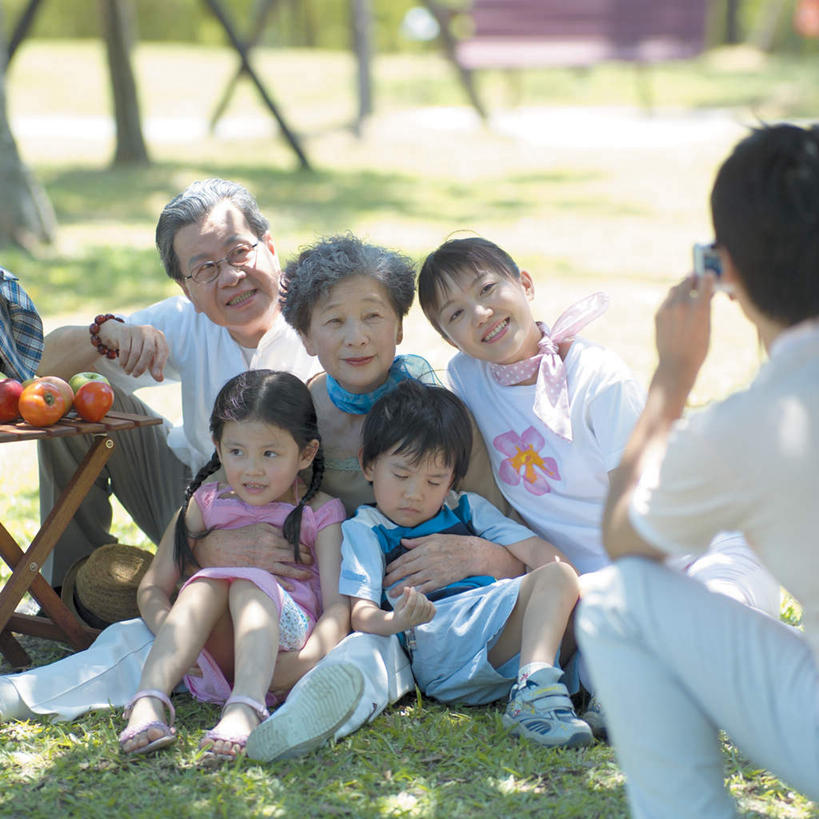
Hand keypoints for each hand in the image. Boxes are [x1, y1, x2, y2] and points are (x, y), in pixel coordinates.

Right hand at [102, 321, 168, 380]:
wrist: (115, 332)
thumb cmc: (136, 346)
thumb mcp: (148, 356)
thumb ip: (154, 367)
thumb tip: (160, 379)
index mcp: (159, 336)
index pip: (163, 350)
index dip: (160, 364)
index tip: (156, 376)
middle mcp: (149, 331)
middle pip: (149, 352)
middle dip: (142, 367)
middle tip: (135, 375)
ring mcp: (137, 330)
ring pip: (136, 352)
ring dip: (131, 366)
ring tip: (128, 371)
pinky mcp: (124, 331)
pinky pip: (125, 350)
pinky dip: (124, 360)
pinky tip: (122, 365)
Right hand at [194, 523, 313, 590]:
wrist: (222, 548)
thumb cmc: (240, 536)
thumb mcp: (259, 527)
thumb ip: (275, 530)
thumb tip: (287, 536)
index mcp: (272, 537)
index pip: (292, 543)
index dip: (302, 548)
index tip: (308, 550)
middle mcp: (271, 550)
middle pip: (294, 556)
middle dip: (305, 559)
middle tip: (312, 561)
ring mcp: (266, 563)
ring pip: (288, 569)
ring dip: (300, 572)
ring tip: (309, 575)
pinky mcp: (260, 572)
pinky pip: (275, 580)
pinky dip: (284, 584)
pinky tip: (292, 587)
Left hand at [384, 533, 476, 595]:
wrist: (471, 554)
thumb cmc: (454, 543)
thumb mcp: (434, 537)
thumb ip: (417, 541)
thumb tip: (403, 542)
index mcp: (424, 549)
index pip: (404, 559)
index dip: (393, 566)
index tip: (386, 571)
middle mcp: (426, 560)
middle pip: (405, 571)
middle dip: (392, 578)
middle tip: (383, 584)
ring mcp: (433, 571)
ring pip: (412, 581)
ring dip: (400, 588)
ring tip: (391, 594)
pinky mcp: (440, 581)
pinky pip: (425, 588)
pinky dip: (416, 593)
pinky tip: (409, 596)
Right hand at [390, 586, 435, 629]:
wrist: (401, 623)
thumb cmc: (399, 611)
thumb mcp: (399, 604)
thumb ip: (404, 596)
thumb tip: (408, 588)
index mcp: (405, 617)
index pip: (411, 605)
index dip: (413, 595)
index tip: (412, 588)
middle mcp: (414, 621)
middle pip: (420, 605)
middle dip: (418, 595)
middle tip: (415, 592)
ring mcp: (422, 621)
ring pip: (427, 607)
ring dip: (424, 598)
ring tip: (418, 596)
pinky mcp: (427, 620)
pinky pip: (433, 610)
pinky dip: (430, 604)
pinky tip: (425, 602)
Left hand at [654, 273, 714, 393]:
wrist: (676, 364)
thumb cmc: (698, 348)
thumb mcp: (708, 325)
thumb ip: (706, 306)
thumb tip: (707, 291)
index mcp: (700, 307)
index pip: (705, 280)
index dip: (708, 277)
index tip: (710, 275)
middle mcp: (682, 305)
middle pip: (688, 280)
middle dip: (694, 280)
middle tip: (698, 281)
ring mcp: (668, 309)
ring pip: (675, 288)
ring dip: (682, 287)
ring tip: (688, 293)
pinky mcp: (658, 314)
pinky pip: (667, 299)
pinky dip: (673, 299)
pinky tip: (678, 306)